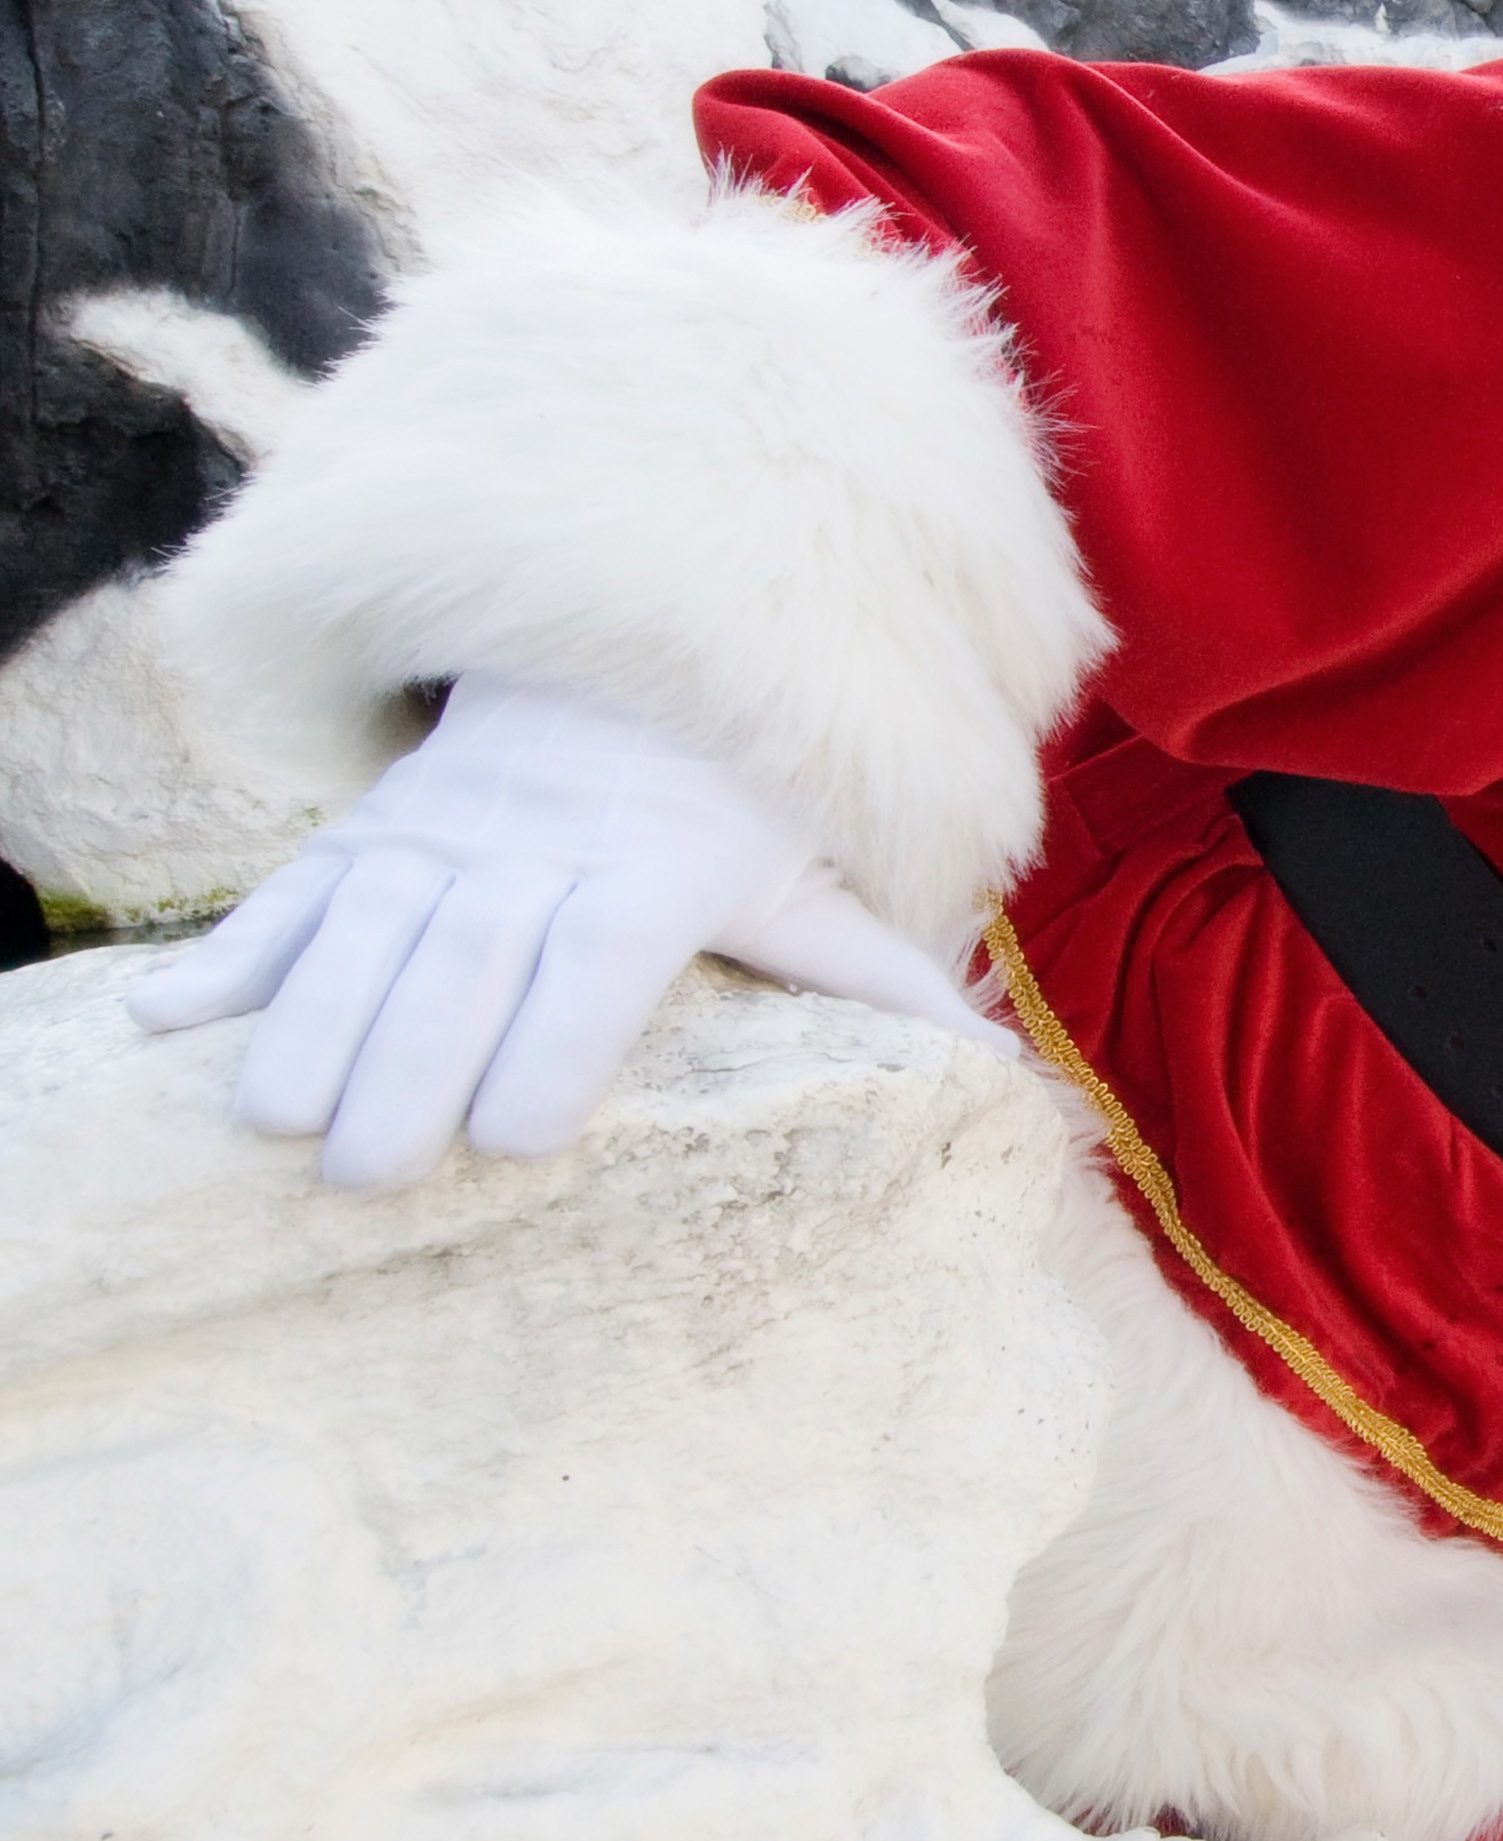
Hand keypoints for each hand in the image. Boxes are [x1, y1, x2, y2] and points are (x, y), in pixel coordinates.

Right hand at [130, 674, 1000, 1186]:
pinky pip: (288, 891)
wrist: (634, 670)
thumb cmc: (738, 816)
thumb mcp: (813, 882)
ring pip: (367, 927)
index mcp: (656, 867)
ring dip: (309, 1023)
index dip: (560, 1036)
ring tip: (267, 1121)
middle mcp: (541, 846)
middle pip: (471, 956)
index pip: (604, 952)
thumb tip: (1001, 1078)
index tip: (519, 1137)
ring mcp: (443, 834)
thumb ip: (885, 981)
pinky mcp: (367, 831)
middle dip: (414, 1061)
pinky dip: (223, 955)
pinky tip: (163, 1026)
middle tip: (372, 1170)